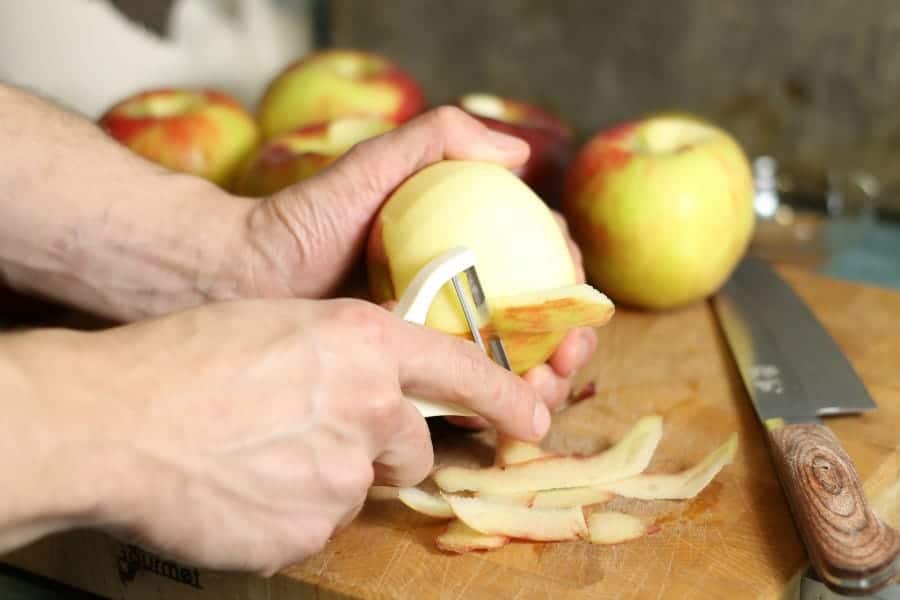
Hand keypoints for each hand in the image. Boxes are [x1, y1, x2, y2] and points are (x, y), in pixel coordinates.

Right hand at [7, 298, 547, 573]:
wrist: (117, 418)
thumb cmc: (186, 356)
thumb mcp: (282, 326)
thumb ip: (344, 356)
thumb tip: (369, 394)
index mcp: (364, 342)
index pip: (463, 369)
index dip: (505, 396)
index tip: (536, 418)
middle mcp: (369, 406)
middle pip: (409, 446)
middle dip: (379, 448)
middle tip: (314, 436)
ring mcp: (343, 475)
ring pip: (356, 487)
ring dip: (323, 479)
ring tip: (259, 457)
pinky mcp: (309, 531)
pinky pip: (314, 525)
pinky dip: (288, 512)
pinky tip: (242, 488)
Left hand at [241, 106, 595, 414]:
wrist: (246, 276)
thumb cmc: (307, 217)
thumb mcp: (376, 164)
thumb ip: (439, 139)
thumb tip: (518, 152)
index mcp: (463, 243)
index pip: (537, 258)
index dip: (570, 276)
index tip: (575, 288)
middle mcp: (457, 291)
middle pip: (535, 320)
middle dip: (572, 339)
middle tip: (572, 352)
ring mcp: (435, 336)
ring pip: (509, 363)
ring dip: (547, 380)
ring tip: (549, 385)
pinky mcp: (411, 375)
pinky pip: (463, 393)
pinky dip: (496, 405)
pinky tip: (510, 412)